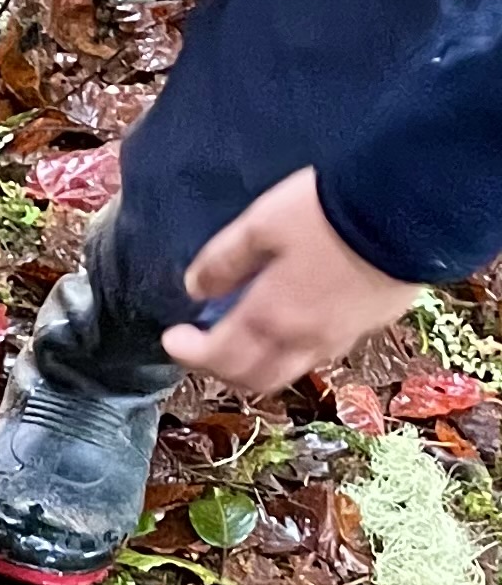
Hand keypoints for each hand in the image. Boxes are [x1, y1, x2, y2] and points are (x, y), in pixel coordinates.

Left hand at [160, 166, 422, 393]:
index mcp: (270, 317)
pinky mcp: (370, 324)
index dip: (188, 352)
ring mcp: (341, 336)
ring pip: (289, 371)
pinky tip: (293, 322)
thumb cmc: (329, 211)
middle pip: (253, 378)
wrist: (410, 206)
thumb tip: (195, 288)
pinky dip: (295, 349)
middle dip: (222, 369)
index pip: (218, 355)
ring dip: (259, 364)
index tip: (172, 338)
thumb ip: (224, 260)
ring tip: (246, 337)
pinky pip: (323, 351)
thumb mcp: (262, 223)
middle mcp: (303, 339)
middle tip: (206, 346)